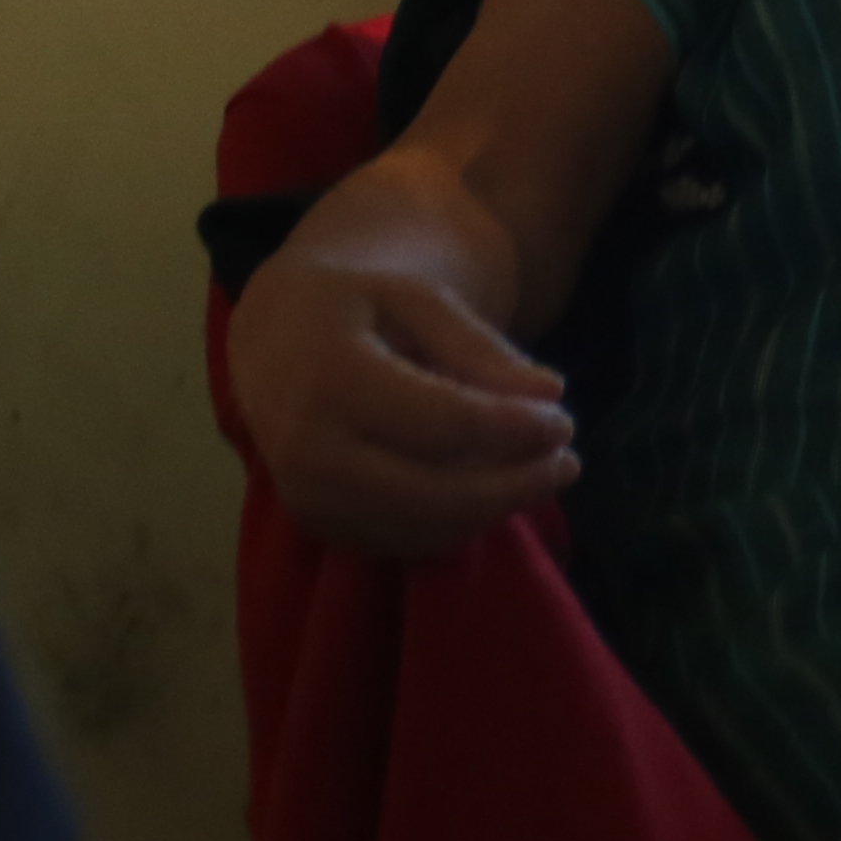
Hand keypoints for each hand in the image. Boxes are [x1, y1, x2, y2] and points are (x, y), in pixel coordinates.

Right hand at [222, 250, 579, 555]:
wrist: (272, 336)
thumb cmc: (353, 305)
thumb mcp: (415, 298)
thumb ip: (481, 347)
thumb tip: (550, 396)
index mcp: (331, 379)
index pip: (444, 425)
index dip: (514, 430)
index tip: (563, 421)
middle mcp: (310, 451)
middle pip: (435, 494)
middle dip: (515, 485)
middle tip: (568, 462)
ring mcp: (308, 498)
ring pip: (423, 528)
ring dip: (493, 509)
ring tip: (538, 473)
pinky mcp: (317, 525)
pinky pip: (402, 542)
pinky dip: (457, 522)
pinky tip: (489, 488)